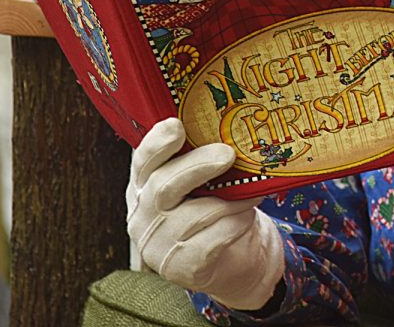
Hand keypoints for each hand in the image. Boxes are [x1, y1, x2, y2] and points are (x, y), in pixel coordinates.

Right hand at [126, 119, 286, 310]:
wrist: (232, 259)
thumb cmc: (215, 209)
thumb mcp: (203, 181)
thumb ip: (201, 158)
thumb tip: (228, 130)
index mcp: (143, 186)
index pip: (142, 161)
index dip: (156, 143)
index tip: (176, 126)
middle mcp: (142, 216)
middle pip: (163, 186)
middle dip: (198, 165)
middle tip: (227, 154)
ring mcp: (158, 245)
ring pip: (194, 214)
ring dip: (230, 201)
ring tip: (250, 194)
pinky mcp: (181, 267)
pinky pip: (212, 239)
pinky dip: (235, 224)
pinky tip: (245, 218)